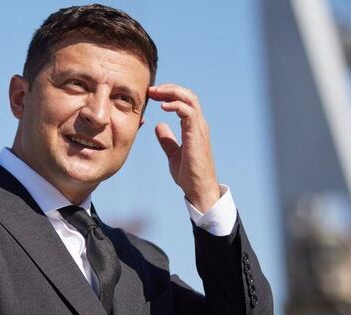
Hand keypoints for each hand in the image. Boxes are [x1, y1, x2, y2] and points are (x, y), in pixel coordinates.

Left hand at [148, 84, 220, 212]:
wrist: (198, 189)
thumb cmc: (189, 174)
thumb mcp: (173, 153)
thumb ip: (167, 139)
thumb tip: (159, 126)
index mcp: (193, 127)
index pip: (184, 101)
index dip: (169, 94)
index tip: (152, 95)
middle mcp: (198, 124)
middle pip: (188, 95)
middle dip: (169, 89)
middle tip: (151, 90)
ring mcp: (199, 129)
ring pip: (190, 99)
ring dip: (172, 92)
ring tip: (156, 93)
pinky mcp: (197, 135)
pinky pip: (189, 112)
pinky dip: (176, 105)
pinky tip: (163, 106)